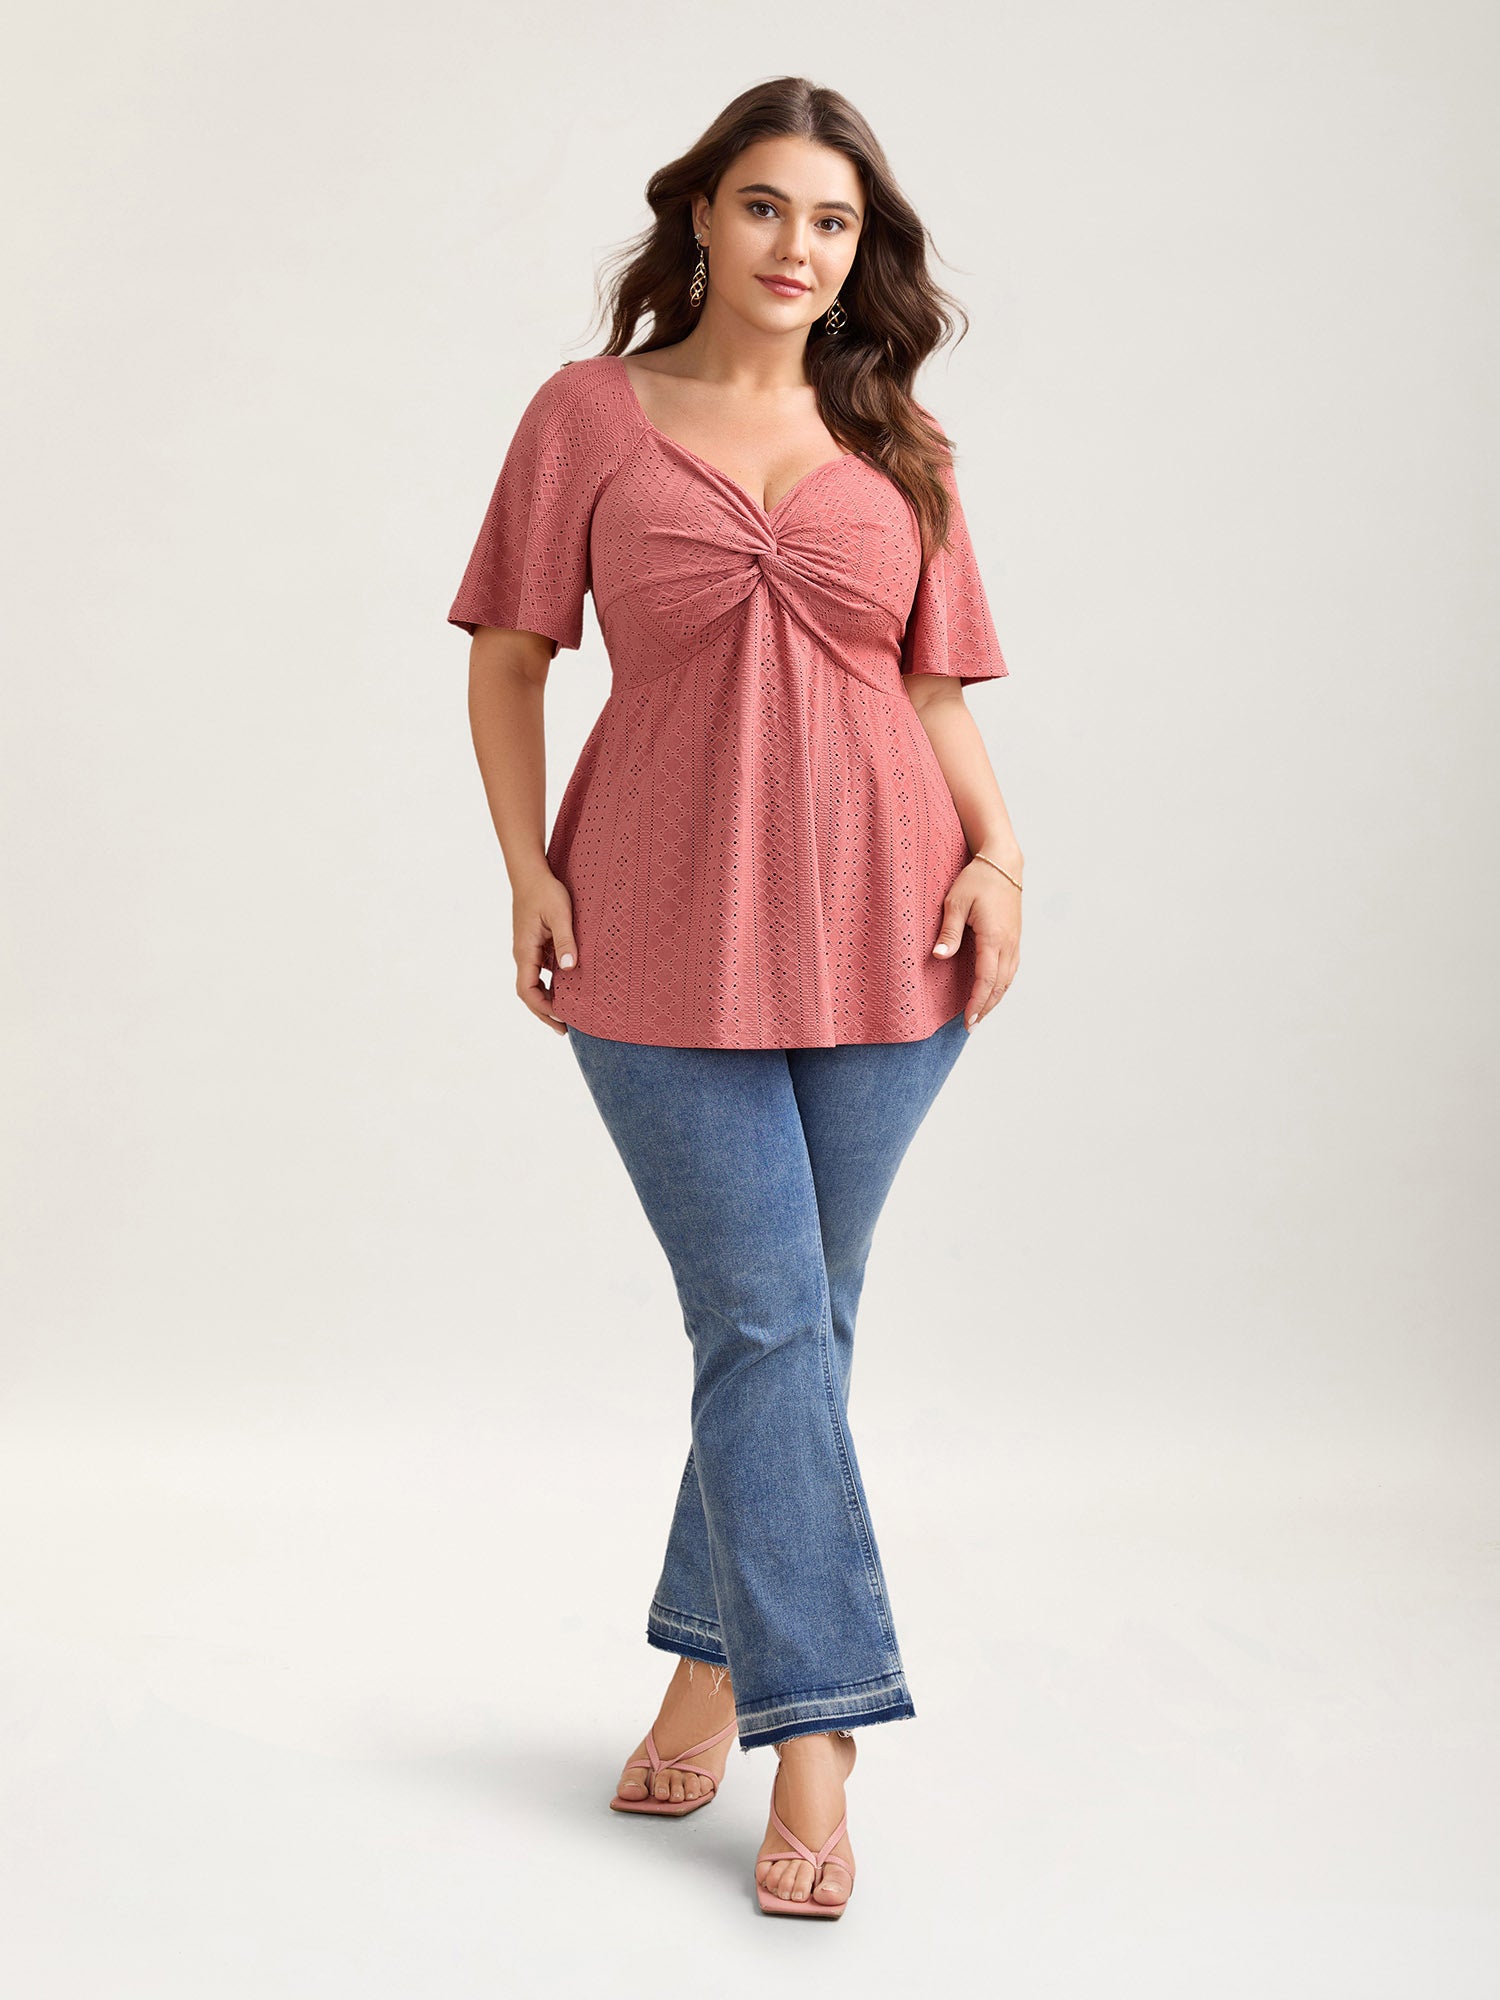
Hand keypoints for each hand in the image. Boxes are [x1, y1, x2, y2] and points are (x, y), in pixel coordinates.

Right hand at [514, 869, 577, 1035]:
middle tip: (565, 1029)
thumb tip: (569, 968)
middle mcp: (523, 954)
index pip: (527, 990)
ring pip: (535, 982)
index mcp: (525, 951)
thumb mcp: (560, 915)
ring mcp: (528, 949)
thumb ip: (565, 941)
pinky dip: (553, 983)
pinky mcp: (535, 943)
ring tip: (569, 1013)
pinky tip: (569, 986)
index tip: (560, 1019)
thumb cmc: (545, 891)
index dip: (542, 1008)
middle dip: (545, 1011)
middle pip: (529, 992)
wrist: (530, 872)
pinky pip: (541, 970)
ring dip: (549, 998)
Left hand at [932, 858, 1020, 1028]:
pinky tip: (993, 991)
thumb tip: (938, 957)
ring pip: (1008, 979)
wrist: (1003, 863)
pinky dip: (1002, 984)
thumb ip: (948, 933)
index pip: (986, 980)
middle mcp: (1009, 943)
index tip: (968, 1020)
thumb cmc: (977, 880)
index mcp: (994, 938)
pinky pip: (1011, 968)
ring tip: (981, 1013)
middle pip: (999, 985)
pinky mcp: (1015, 937)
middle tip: (972, 1025)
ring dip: (995, 998)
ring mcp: (1015, 940)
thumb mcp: (955, 903)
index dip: (977, 1003)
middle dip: (986, 1007)